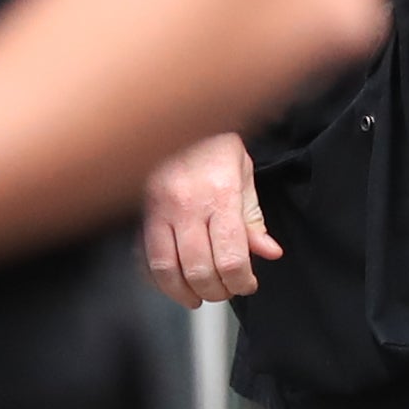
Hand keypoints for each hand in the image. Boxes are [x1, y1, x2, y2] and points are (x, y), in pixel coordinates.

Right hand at [141, 133, 274, 309]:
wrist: (175, 113)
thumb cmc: (212, 141)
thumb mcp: (243, 173)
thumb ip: (253, 217)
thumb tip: (268, 252)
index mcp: (219, 195)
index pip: (231, 258)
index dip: (241, 281)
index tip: (247, 283)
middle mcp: (186, 205)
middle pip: (199, 270)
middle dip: (217, 291)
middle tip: (226, 291)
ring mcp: (158, 210)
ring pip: (166, 269)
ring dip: (184, 292)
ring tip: (198, 296)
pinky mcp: (140, 212)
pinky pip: (144, 257)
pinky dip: (158, 278)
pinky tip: (172, 282)